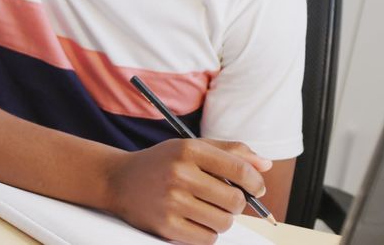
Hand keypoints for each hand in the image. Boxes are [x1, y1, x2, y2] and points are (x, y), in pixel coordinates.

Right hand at [104, 138, 272, 244]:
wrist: (118, 181)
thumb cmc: (162, 163)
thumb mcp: (192, 148)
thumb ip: (230, 152)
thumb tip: (265, 165)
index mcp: (189, 150)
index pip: (239, 169)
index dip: (255, 182)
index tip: (256, 189)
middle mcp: (180, 174)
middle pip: (235, 201)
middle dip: (237, 204)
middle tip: (226, 200)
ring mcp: (172, 201)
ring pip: (223, 222)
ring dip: (222, 219)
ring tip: (207, 209)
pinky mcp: (166, 226)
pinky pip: (207, 239)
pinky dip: (207, 233)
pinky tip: (195, 221)